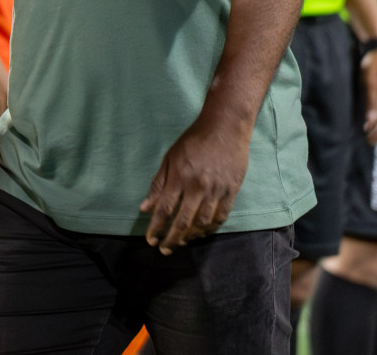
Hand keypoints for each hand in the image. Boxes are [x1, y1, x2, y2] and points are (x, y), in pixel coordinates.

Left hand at [140, 111, 250, 254]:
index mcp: (179, 177)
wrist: (225, 128)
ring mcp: (216, 190)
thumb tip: (145, 207)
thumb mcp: (170, 158)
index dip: (156, 227)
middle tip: (164, 250)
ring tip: (181, 243)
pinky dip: (210, 228)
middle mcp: (197, 187)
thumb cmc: (193, 141)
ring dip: (190, 236)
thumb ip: (158, 184)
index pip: (165, 209)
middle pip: (183, 221)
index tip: (150, 240)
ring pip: (203, 223)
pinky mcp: (231, 191)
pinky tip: (201, 233)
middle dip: (172, 238)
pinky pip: (221, 217)